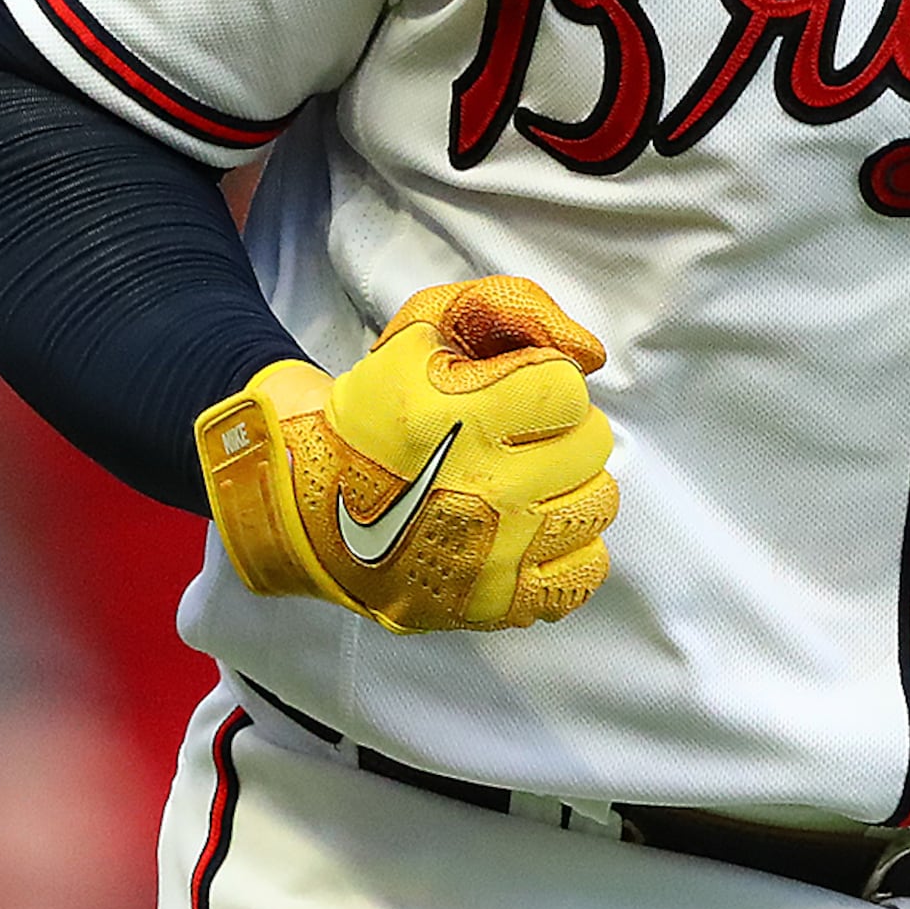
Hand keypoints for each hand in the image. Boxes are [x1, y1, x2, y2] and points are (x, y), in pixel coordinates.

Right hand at [195, 277, 616, 633]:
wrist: (311, 499)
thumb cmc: (378, 407)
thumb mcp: (428, 323)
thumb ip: (515, 306)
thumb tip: (591, 354)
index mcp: (463, 417)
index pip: (568, 389)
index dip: (543, 382)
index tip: (509, 393)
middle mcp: (484, 491)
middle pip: (592, 446)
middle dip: (560, 430)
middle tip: (516, 437)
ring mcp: (493, 555)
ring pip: (597, 504)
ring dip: (569, 484)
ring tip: (525, 479)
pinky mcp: (495, 602)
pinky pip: (584, 573)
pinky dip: (570, 547)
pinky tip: (534, 529)